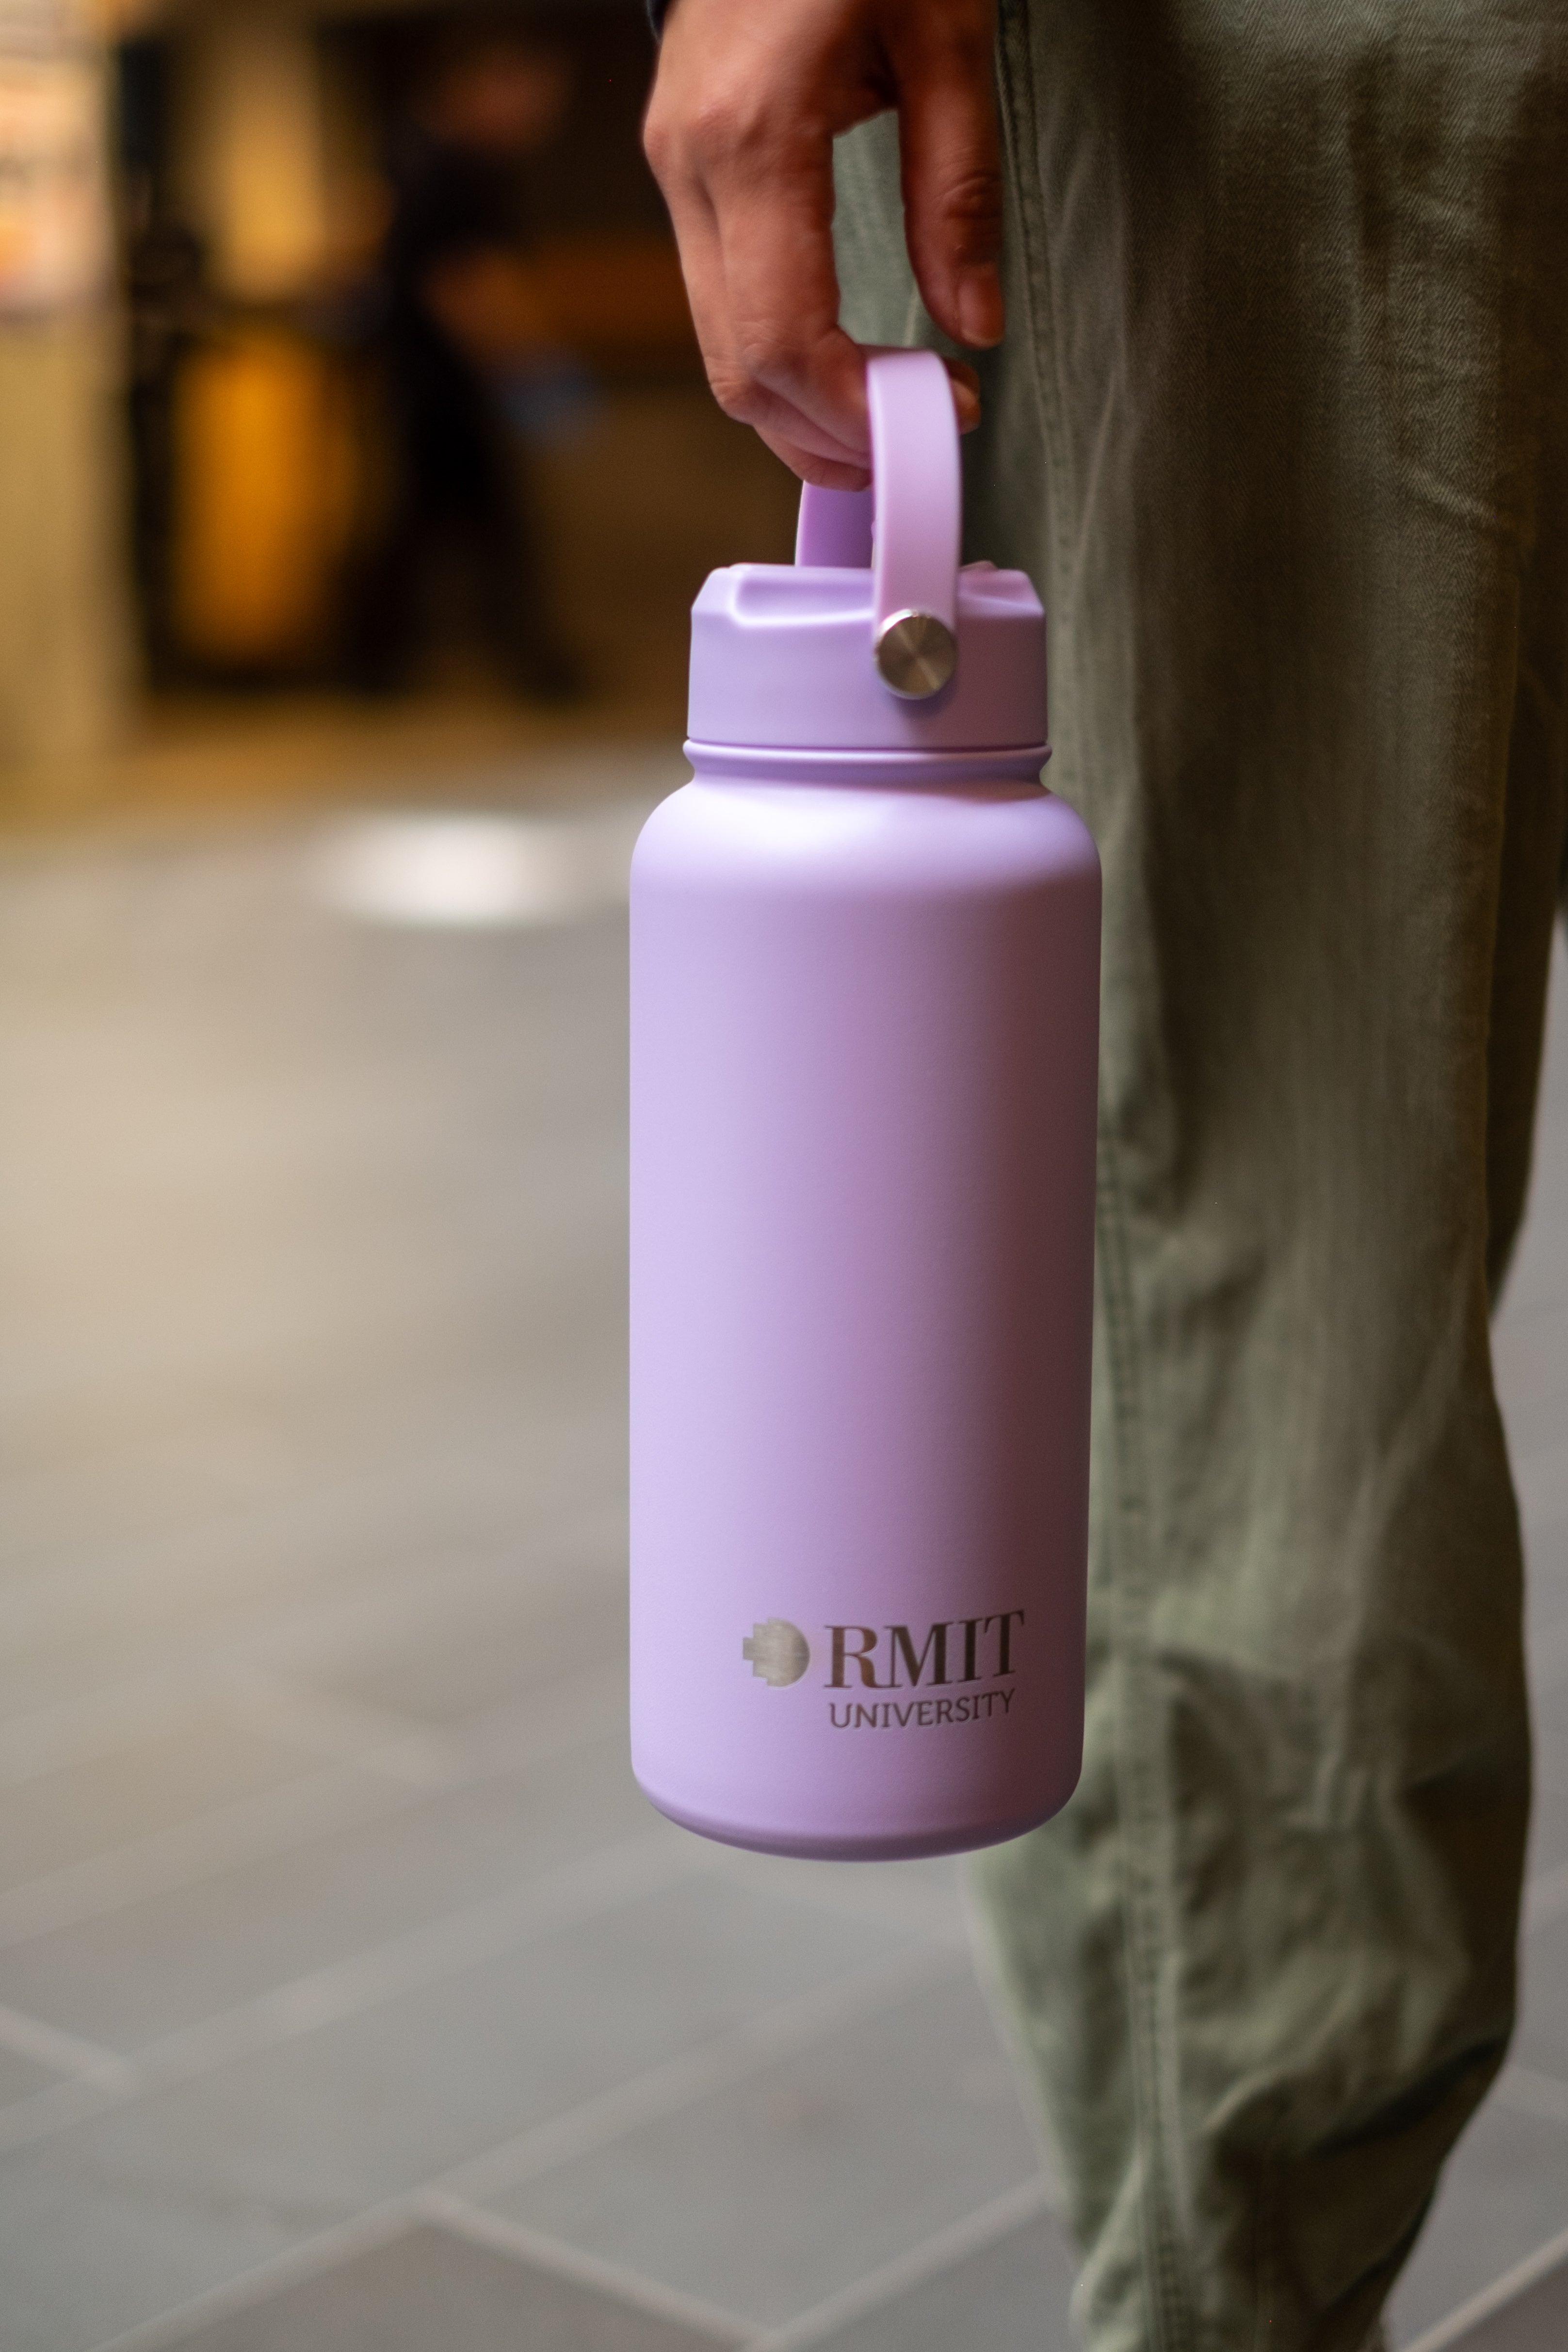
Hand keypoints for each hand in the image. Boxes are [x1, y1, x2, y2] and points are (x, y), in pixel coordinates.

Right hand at [644, 0, 1002, 488]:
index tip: (939, 414)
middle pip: (737, 371)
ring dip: (801, 409)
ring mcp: (675, 169)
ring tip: (889, 413)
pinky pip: (720, 302)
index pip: (783, 340)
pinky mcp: (684, 168)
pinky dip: (781, 356)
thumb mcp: (946, 32)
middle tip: (917, 441)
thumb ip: (957, 187)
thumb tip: (973, 322)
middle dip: (827, 434)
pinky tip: (844, 363)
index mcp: (752, 138)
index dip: (857, 409)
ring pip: (719, 351)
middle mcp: (692, 167)